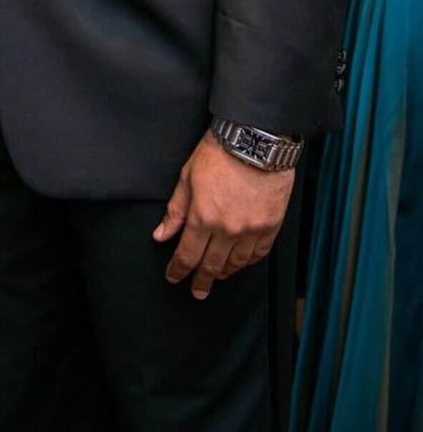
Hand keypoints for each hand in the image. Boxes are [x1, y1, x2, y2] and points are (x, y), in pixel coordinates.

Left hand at [152, 129, 293, 298]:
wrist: (255, 140)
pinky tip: (241, 263)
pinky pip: (258, 254)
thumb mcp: (187, 177)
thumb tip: (161, 235)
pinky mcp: (271, 225)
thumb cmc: (219, 153)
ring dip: (224, 273)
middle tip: (197, 292)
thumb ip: (175, 211)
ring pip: (236, 263)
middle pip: (211, 265)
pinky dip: (248, 262)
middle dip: (201, 281)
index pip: (187, 255)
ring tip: (217, 276)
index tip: (174, 278)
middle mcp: (227, 229)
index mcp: (203, 217)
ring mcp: (251, 229)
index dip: (178, 270)